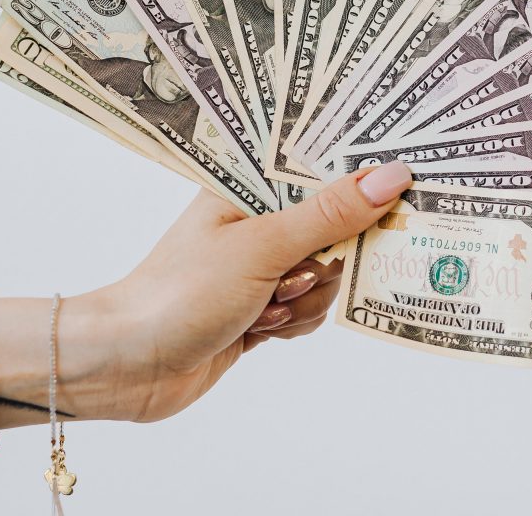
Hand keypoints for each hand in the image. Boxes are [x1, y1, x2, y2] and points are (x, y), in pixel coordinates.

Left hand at [69, 163, 411, 421]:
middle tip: (296, 274)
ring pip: (328, 277)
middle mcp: (257, 220)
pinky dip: (295, 324)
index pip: (322, 166)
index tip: (404, 185)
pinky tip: (260, 330)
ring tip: (264, 307)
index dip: (361, 179)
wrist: (127, 365)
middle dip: (328, 259)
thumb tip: (392, 176)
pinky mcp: (262, 310)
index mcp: (247, 185)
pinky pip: (311, 311)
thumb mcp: (262, 247)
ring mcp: (261, 267)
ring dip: (305, 300)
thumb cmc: (178, 293)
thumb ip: (330, 214)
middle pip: (336, 226)